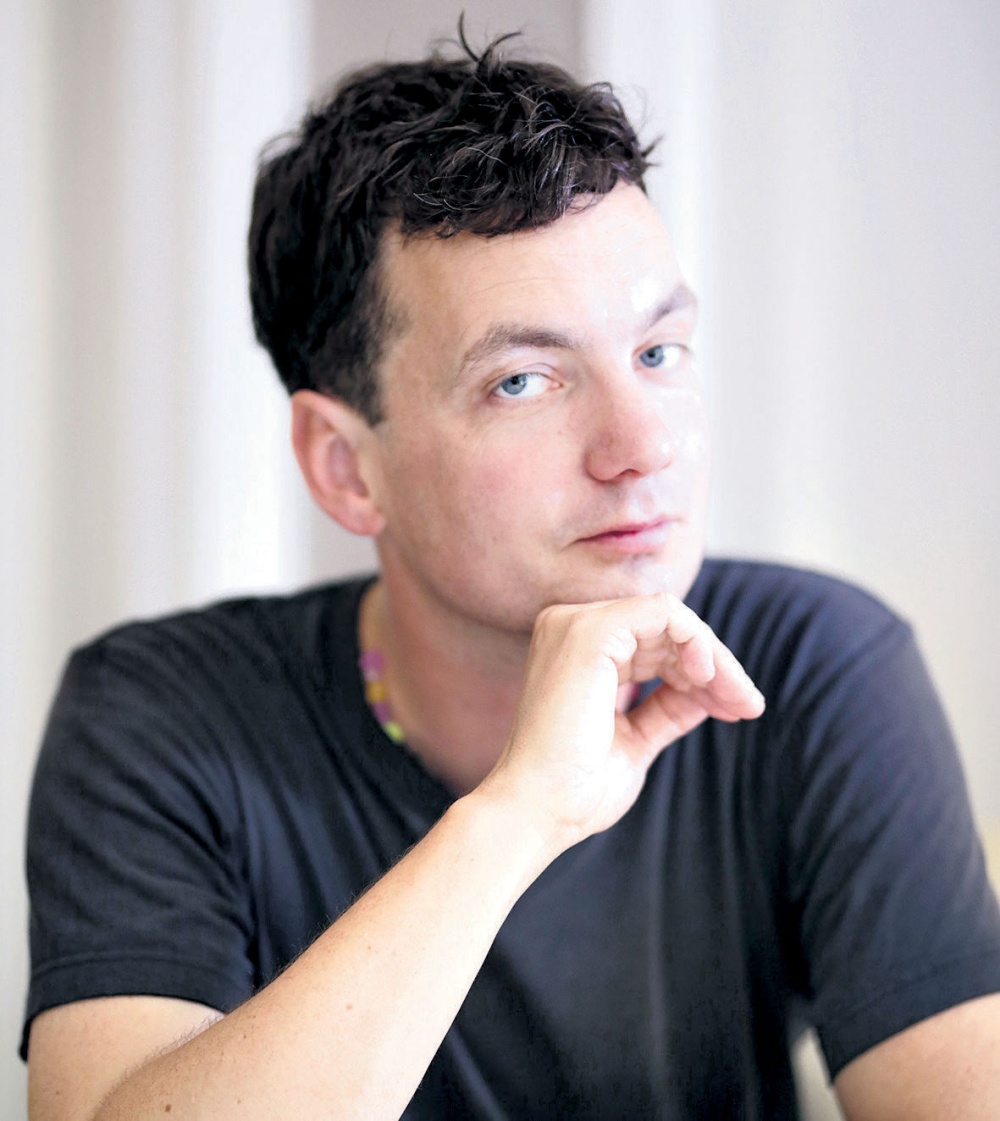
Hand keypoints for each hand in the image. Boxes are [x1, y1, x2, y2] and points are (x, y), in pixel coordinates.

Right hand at [485, 593, 764, 853]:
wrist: (540, 811)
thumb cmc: (577, 788)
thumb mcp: (636, 739)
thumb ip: (665, 708)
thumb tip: (708, 692)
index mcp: (575, 652)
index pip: (652, 642)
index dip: (700, 672)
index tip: (738, 709)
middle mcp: (569, 628)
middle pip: (665, 628)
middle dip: (716, 667)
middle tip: (750, 705)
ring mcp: (576, 625)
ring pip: (671, 618)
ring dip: (715, 659)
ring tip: (740, 701)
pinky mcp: (590, 632)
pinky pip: (664, 612)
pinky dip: (697, 641)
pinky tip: (709, 679)